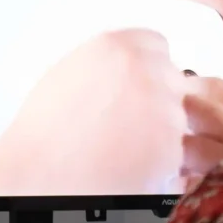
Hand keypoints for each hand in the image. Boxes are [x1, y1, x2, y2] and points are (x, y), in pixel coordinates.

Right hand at [0, 30, 185, 196]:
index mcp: (118, 47)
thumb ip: (108, 62)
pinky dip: (165, 161)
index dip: (148, 69)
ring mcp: (164, 111)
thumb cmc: (43, 134)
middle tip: (133, 123)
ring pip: (181, 117)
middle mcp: (146, 72)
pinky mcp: (172, 150)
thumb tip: (125, 69)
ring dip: (165, 133)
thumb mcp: (69, 74)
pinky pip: (181, 151)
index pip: (157, 45)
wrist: (41, 177)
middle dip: (160, 100)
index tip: (138, 86)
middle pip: (173, 79)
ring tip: (128, 149)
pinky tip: (135, 166)